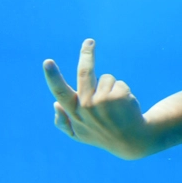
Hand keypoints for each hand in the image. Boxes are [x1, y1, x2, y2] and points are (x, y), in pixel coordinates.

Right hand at [43, 39, 151, 159]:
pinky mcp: (118, 96)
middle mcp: (86, 107)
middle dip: (86, 55)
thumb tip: (54, 105)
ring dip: (112, 87)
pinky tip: (126, 107)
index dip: (53, 76)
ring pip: (106, 79)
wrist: (133, 141)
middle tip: (89, 41)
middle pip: (85, 72)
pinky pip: (119, 83)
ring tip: (116, 106)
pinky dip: (123, 91)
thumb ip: (64, 123)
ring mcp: (103, 101)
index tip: (48, 61)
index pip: (61, 92)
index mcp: (74, 114)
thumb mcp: (81, 135)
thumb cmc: (103, 134)